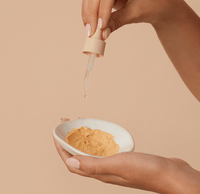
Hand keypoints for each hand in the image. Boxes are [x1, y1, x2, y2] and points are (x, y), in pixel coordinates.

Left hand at [54, 118, 199, 193]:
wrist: (168, 173)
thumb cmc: (145, 171)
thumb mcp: (117, 165)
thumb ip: (93, 165)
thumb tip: (69, 163)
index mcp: (99, 172)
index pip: (72, 162)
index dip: (61, 148)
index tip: (56, 133)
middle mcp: (103, 169)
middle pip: (79, 155)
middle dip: (69, 140)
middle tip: (66, 124)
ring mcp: (112, 163)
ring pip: (91, 151)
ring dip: (82, 139)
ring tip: (79, 126)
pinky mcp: (121, 158)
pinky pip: (103, 148)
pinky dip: (97, 139)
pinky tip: (99, 133)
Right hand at [82, 0, 182, 38]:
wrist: (159, 5)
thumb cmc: (153, 4)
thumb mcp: (136, 12)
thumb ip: (117, 21)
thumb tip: (102, 34)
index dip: (103, 9)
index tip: (100, 27)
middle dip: (91, 13)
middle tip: (90, 32)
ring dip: (88, 14)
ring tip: (89, 31)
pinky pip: (93, 2)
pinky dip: (90, 14)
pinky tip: (90, 25)